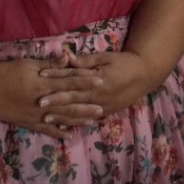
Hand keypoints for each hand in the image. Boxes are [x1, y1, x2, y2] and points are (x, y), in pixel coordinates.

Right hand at [0, 58, 105, 136]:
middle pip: (69, 103)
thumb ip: (50, 65)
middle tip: (103, 107)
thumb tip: (68, 58)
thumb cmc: (8, 71)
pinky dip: (58, 132)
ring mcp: (35, 114)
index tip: (101, 80)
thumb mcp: (29, 64)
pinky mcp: (27, 122)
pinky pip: (46, 128)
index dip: (86, 81)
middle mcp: (42, 101)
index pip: (69, 81)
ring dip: (77, 119)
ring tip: (92, 121)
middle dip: (87, 105)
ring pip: (61, 118)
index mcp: (43, 83)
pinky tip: (69, 134)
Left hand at [39, 50, 160, 117]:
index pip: (72, 79)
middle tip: (39, 105)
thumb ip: (86, 61)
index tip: (41, 78)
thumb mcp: (105, 57)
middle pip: (72, 98)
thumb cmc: (124, 62)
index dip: (56, 78)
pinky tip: (65, 127)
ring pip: (78, 112)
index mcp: (96, 79)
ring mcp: (102, 106)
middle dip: (55, 102)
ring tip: (46, 119)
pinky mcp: (106, 112)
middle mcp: (97, 95)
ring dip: (62, 116)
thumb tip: (67, 57)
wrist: (144, 75)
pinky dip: (76, 123)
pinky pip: (87, 119)